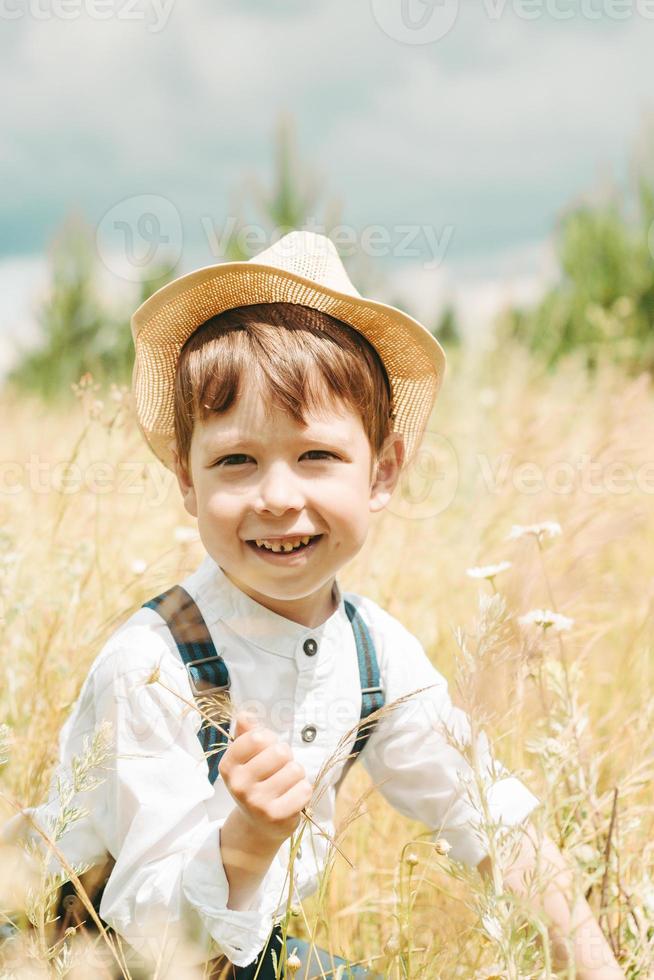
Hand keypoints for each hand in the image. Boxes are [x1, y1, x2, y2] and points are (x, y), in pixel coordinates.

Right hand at [218, 711, 312, 845]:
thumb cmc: (256, 782)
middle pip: (280, 752)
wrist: (257, 826)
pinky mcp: (277, 816)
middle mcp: (239, 785)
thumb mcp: (246, 759)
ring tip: (285, 783)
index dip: (269, 739)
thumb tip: (245, 714)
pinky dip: (303, 791)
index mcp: (229, 765)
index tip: (266, 750)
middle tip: (279, 769)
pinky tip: (291, 797)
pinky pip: (304, 789)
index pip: (257, 737)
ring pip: (295, 770)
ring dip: (296, 774)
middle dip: (286, 757)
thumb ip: (246, 733)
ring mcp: (257, 803)